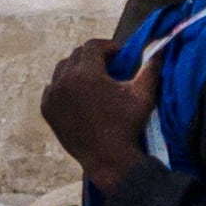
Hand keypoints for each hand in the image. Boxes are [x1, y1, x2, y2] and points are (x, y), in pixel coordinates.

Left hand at [39, 38, 160, 194]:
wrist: (109, 160)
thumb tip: (159, 49)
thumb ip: (150, 68)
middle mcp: (64, 80)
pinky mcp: (47, 110)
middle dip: (93, 57)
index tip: (120, 55)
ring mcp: (53, 96)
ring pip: (62, 69)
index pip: (93, 46)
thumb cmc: (127, 125)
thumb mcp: (143, 94)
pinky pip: (53, 88)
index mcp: (86, 73)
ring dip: (77, 69)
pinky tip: (78, 94)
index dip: (108, 47)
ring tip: (93, 79)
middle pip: (77, 55)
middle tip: (109, 66)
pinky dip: (64, 86)